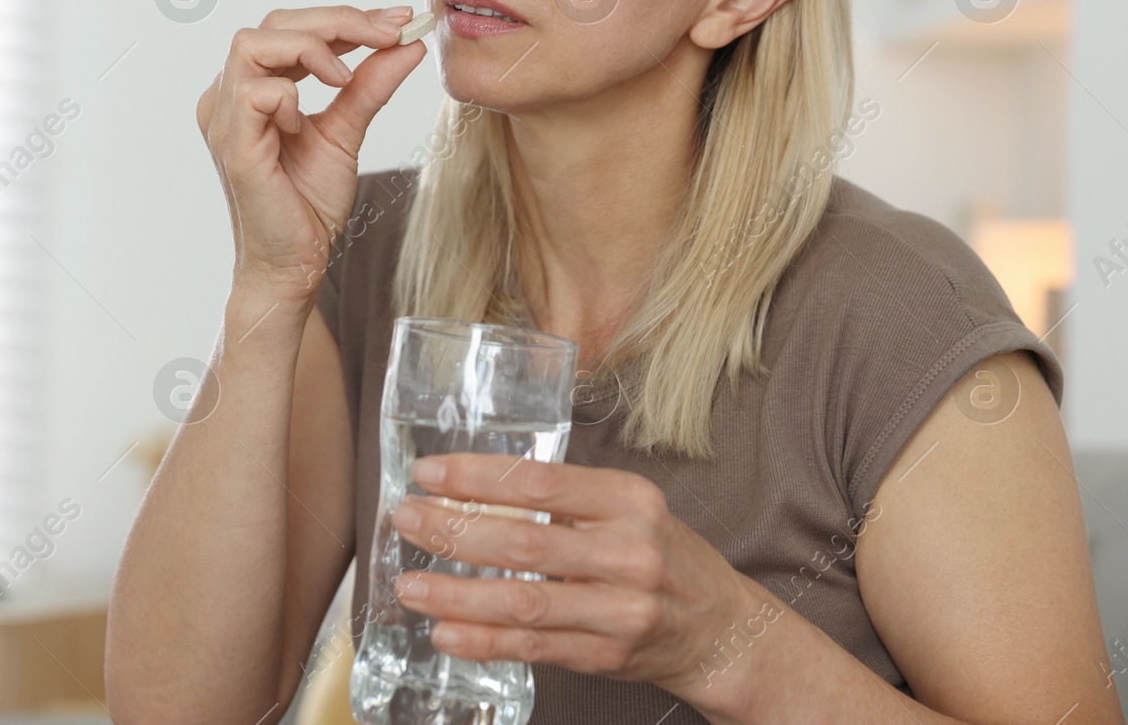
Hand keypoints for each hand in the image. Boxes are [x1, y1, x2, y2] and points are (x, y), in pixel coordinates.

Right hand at [196, 5, 423, 300]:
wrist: (296, 263)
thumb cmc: (308, 203)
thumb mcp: (348, 130)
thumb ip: (371, 85)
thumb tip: (407, 44)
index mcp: (251, 89)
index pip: (290, 27)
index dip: (345, 18)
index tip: (396, 21)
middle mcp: (228, 97)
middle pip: (272, 23)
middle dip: (336, 21)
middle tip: (386, 34)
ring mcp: (224, 119)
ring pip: (253, 43)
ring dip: (310, 49)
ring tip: (343, 78)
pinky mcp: (233, 147)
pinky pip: (253, 92)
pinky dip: (290, 94)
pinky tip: (306, 122)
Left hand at [388, 453, 766, 696]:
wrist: (722, 628)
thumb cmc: (664, 556)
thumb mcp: (631, 510)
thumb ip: (567, 501)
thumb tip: (477, 488)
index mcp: (630, 500)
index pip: (539, 481)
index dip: (476, 477)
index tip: (427, 472)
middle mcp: (629, 552)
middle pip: (523, 541)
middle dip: (453, 530)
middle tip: (406, 519)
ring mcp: (620, 609)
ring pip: (522, 602)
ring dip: (456, 595)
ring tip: (409, 585)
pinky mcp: (606, 655)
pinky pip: (533, 647)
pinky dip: (484, 641)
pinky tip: (445, 632)